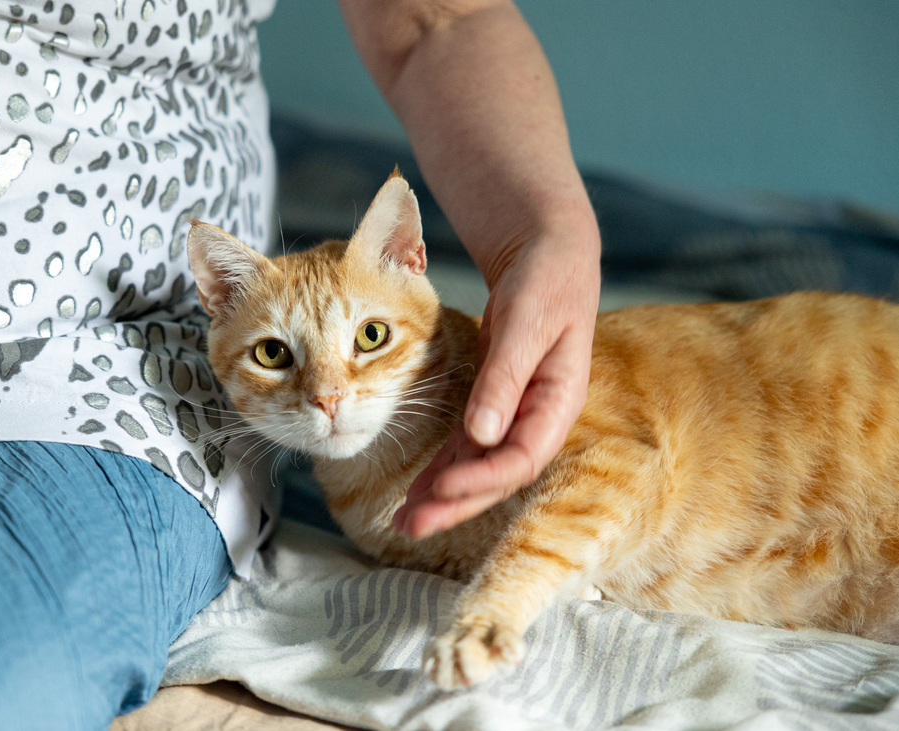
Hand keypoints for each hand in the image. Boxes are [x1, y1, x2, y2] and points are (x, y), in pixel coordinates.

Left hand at [393, 216, 599, 537]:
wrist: (548, 253)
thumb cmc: (546, 280)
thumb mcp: (526, 322)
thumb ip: (505, 377)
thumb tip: (483, 435)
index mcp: (558, 402)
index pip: (521, 459)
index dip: (481, 479)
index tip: (441, 488)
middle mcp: (538, 418)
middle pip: (496, 477)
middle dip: (453, 504)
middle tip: (409, 527)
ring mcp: (514, 415)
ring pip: (477, 468)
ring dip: (441, 496)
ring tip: (402, 521)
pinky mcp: (493, 405)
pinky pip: (465, 448)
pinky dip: (441, 470)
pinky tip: (417, 492)